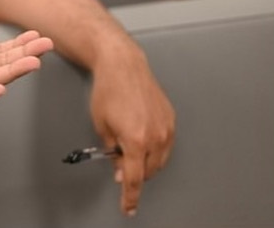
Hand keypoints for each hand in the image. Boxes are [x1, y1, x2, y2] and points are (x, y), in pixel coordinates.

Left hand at [89, 48, 174, 216]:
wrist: (123, 65)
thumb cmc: (108, 90)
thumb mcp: (101, 125)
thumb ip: (112, 151)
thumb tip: (120, 168)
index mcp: (136, 140)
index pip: (134, 178)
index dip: (130, 196)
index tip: (128, 207)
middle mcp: (156, 136)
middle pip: (148, 171)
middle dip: (134, 173)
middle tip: (119, 165)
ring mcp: (167, 128)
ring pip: (159, 160)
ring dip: (146, 162)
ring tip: (129, 147)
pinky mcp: (171, 120)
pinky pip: (166, 145)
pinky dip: (154, 149)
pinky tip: (142, 138)